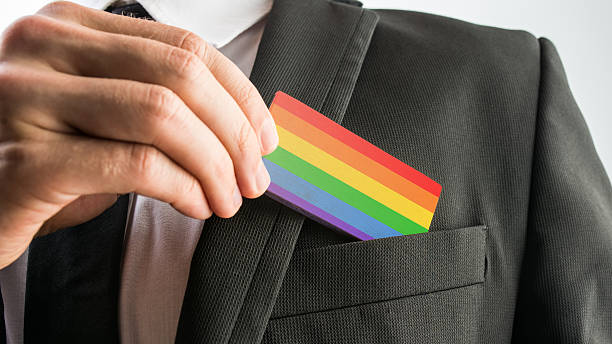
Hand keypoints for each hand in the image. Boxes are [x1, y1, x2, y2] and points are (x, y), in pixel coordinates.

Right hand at [0, 1, 277, 268]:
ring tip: (227, 198)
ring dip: (214, 165)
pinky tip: (195, 206)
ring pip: (162, 115)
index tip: (266, 137)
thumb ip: (157, 102)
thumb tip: (243, 128)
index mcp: (71, 27)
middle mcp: (44, 46)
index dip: (240, 94)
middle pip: (180, 75)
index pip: (184, 47)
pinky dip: (183, 188)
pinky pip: (136, 165)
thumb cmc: (45, 160)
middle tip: (254, 177)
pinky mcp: (25, 160)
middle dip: (235, 133)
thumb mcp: (102, 115)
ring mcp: (27, 97)